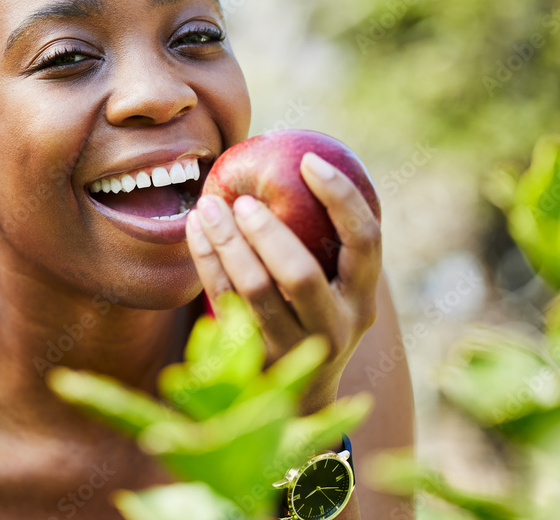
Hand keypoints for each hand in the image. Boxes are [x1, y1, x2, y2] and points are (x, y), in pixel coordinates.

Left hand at [185, 152, 381, 413]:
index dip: (340, 197)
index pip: (365, 241)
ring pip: (255, 292)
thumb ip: (325, 240)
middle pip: (301, 275)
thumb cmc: (316, 313)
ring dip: (227, 245)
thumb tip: (295, 161)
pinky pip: (224, 303)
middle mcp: (336, 327)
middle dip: (268, 232)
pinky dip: (207, 262)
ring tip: (207, 207)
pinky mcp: (255, 358)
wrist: (301, 398)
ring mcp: (294, 349)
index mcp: (363, 298)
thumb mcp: (336, 286)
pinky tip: (195, 231)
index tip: (307, 160)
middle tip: (241, 200)